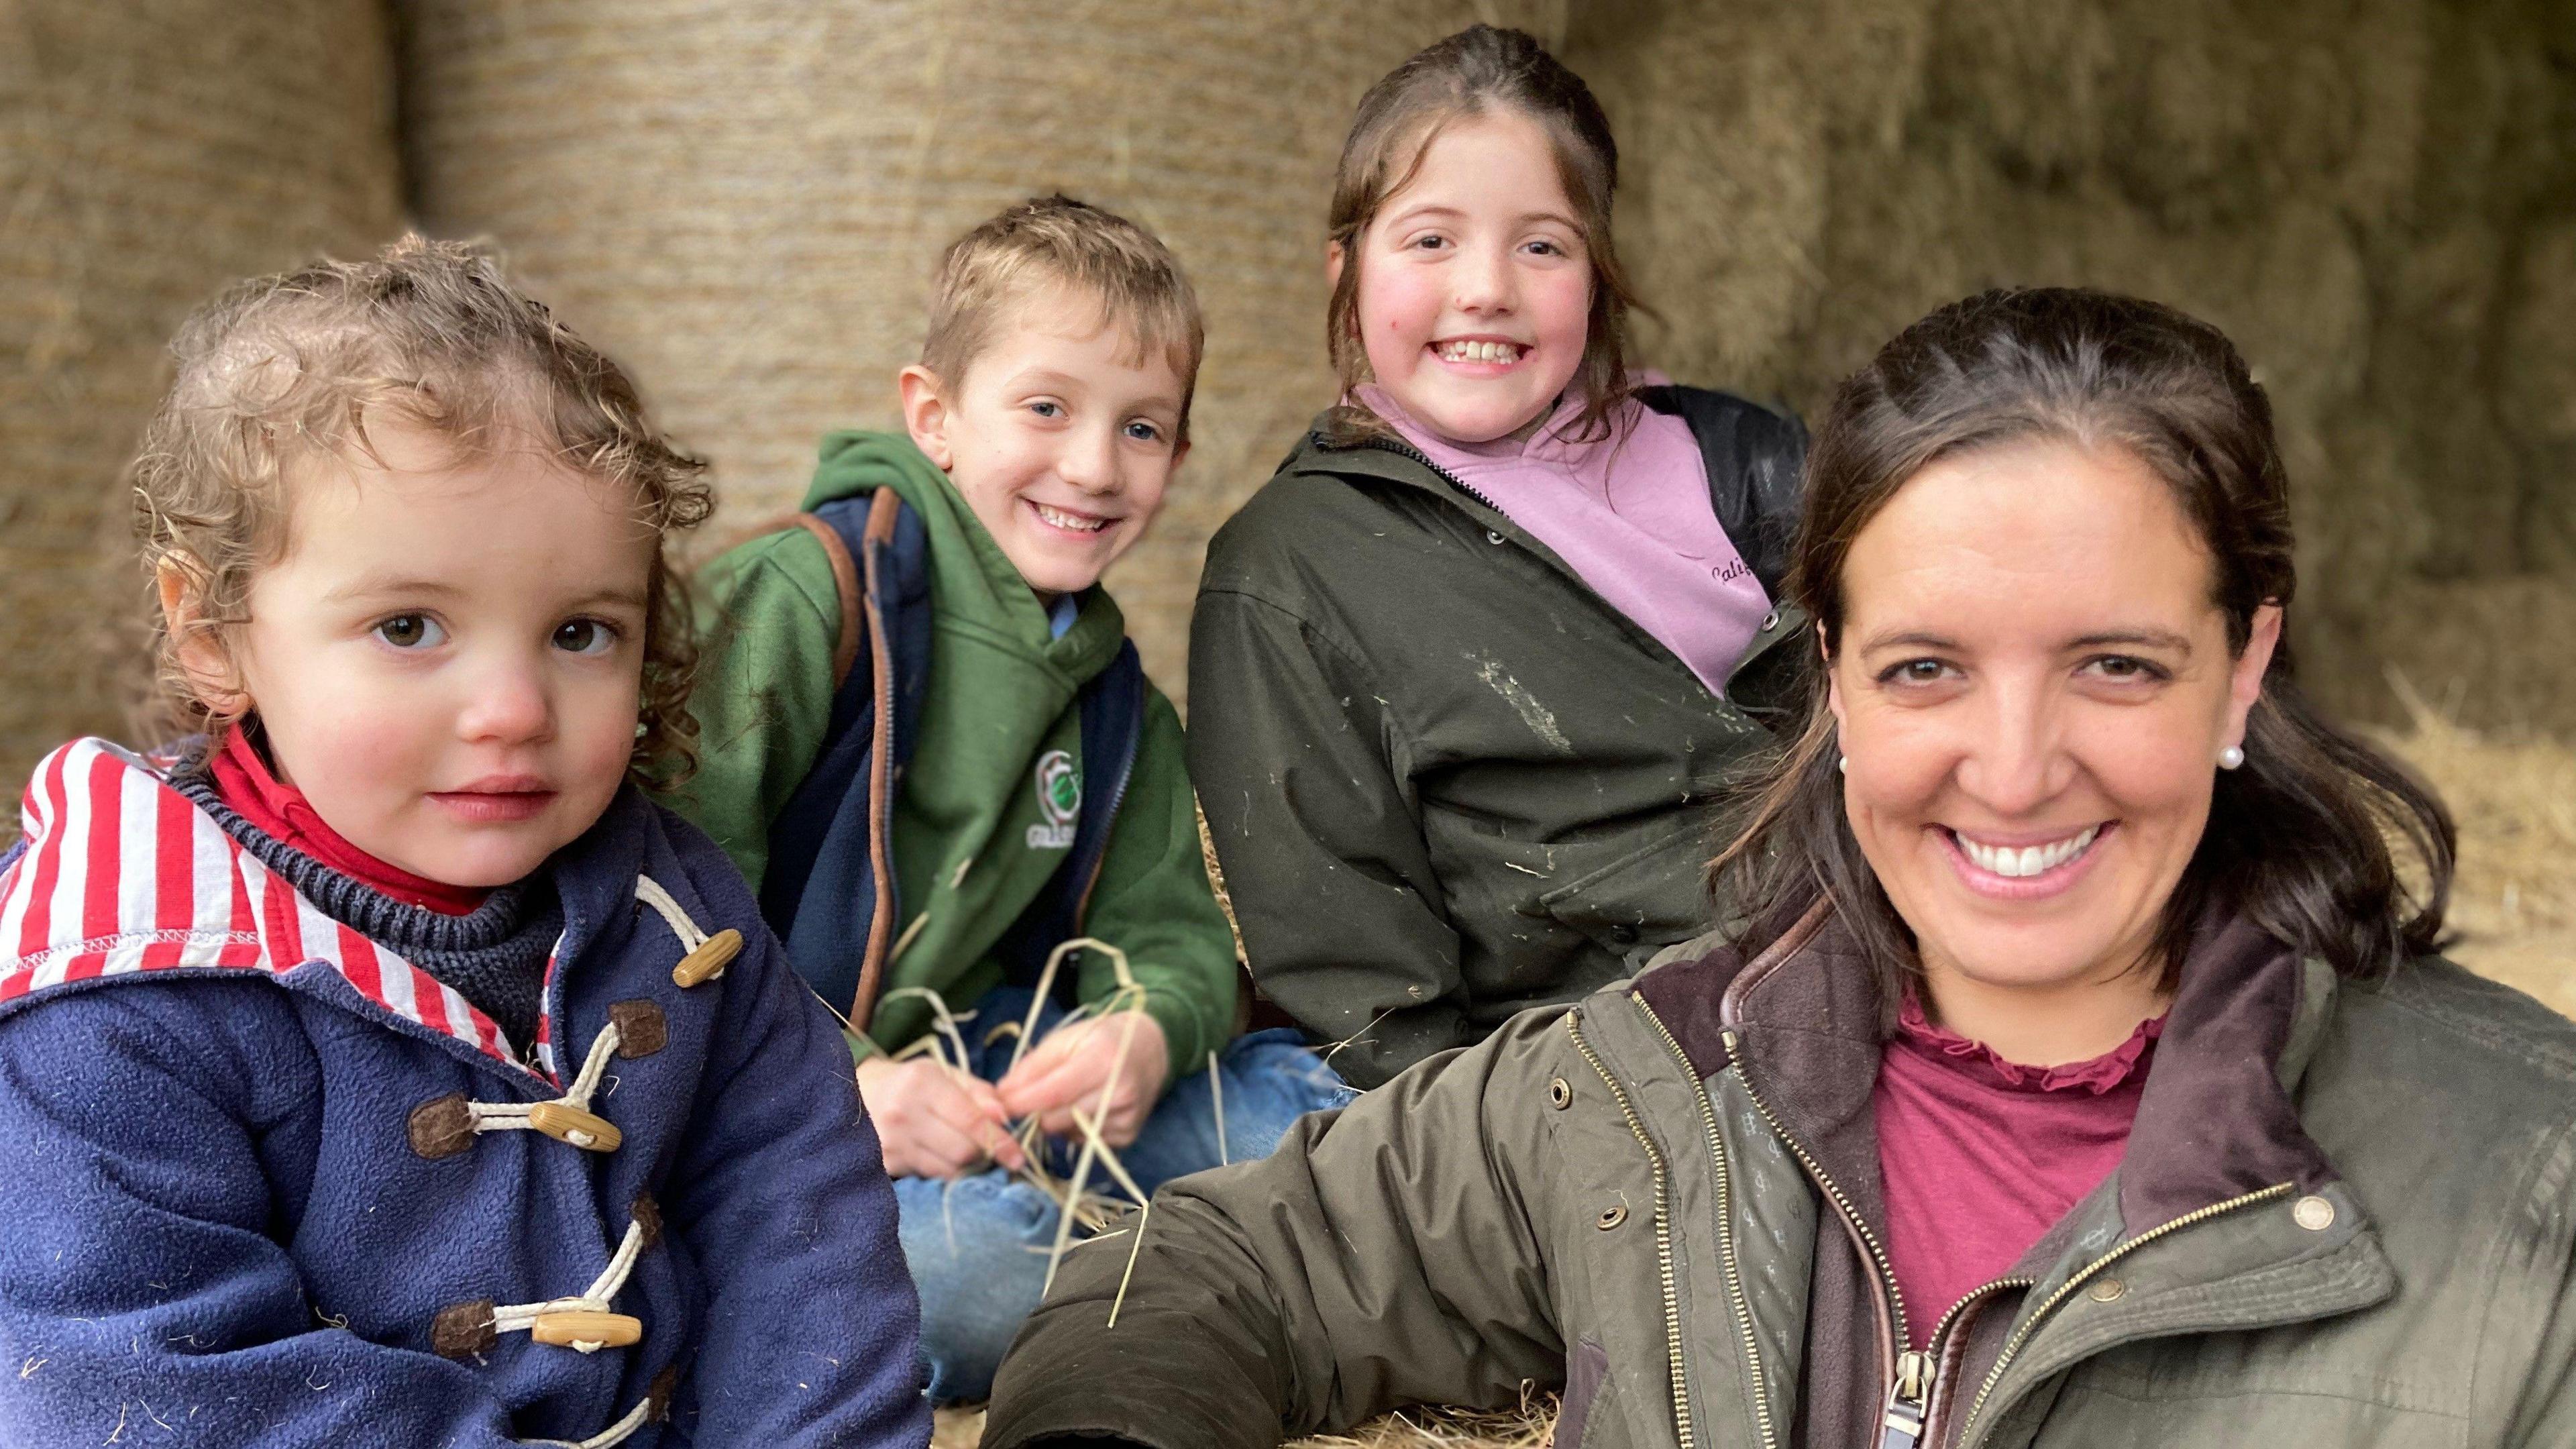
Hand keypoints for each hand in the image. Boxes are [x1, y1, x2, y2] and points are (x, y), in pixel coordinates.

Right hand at [855, 1055, 1028, 1178]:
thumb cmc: (911, 1083)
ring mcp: (890, 1142)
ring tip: (966, 1150)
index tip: (1019, 1156)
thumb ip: (979, 1094)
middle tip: (993, 1150)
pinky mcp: (885, 1164)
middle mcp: (903, 1113)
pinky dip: (944, 1170)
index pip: (970, 1120)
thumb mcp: (945, 1075)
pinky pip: (929, 1176)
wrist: (854, 1094)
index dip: (1000, 1141)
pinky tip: (941, 1155)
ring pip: (947, 1169)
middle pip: (961, 1151)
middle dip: (984, 1153)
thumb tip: (1004, 1116)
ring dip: (966, 1165)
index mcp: (922, 1082)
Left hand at [995, 1010, 1168, 1148]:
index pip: (1054, 1092)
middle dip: (1035, 1112)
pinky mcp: (1128, 1136)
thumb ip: (1032, 1066)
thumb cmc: (1101, 1039)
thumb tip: (1001, 1094)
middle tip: (1028, 1099)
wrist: (1150, 1050)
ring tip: (1063, 1098)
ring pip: (1066, 1134)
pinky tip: (1081, 1109)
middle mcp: (1119, 1093)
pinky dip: (1073, 1130)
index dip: (1022, 1102)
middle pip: (1057, 1118)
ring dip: (1054, 1121)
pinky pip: (1083, 1142)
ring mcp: (1126, 1118)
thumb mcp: (1065, 1038)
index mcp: (1103, 1060)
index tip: (998, 1105)